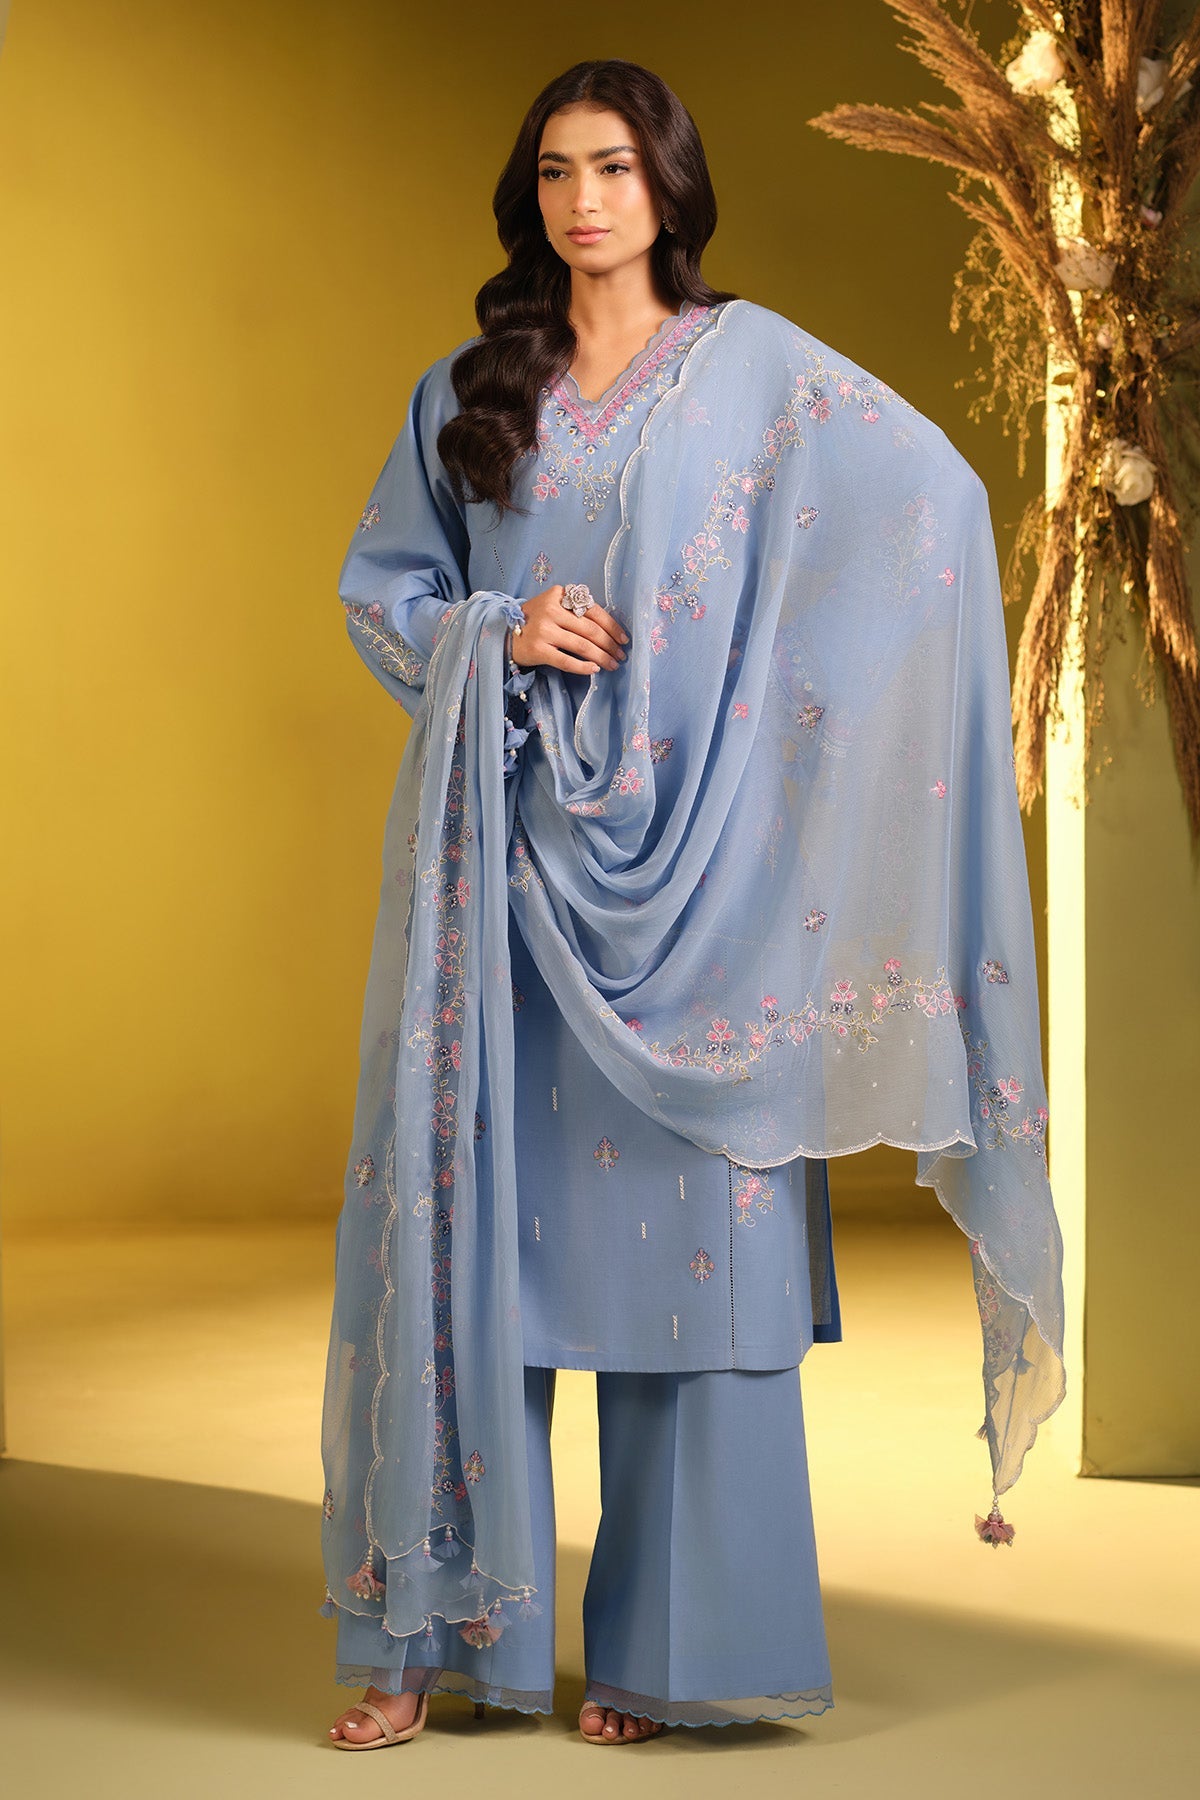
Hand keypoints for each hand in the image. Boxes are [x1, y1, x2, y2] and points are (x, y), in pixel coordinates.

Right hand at [509, 585, 627, 674]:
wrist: (504, 635)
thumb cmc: (535, 621)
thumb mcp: (553, 607)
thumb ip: (576, 611)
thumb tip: (609, 630)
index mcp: (558, 595)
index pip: (593, 610)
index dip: (612, 626)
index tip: (623, 639)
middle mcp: (551, 610)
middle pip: (590, 629)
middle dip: (610, 644)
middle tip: (621, 655)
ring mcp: (543, 630)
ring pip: (582, 646)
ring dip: (602, 657)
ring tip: (612, 665)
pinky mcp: (538, 649)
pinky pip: (566, 660)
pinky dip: (583, 667)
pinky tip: (594, 670)